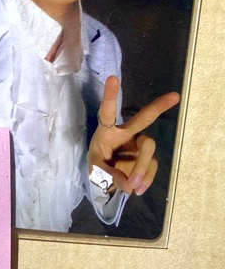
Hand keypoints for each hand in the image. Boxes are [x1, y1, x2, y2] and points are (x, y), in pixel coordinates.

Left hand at [88, 75, 179, 195]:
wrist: (107, 180)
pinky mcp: (147, 158)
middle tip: (175, 96)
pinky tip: (137, 189)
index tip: (113, 78)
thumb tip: (126, 183)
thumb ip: (106, 174)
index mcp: (108, 131)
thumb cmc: (98, 165)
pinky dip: (146, 179)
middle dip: (159, 106)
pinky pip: (151, 166)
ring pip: (148, 148)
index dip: (110, 96)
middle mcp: (127, 133)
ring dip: (142, 168)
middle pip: (144, 118)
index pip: (107, 112)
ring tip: (132, 186)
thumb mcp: (94, 170)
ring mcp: (140, 145)